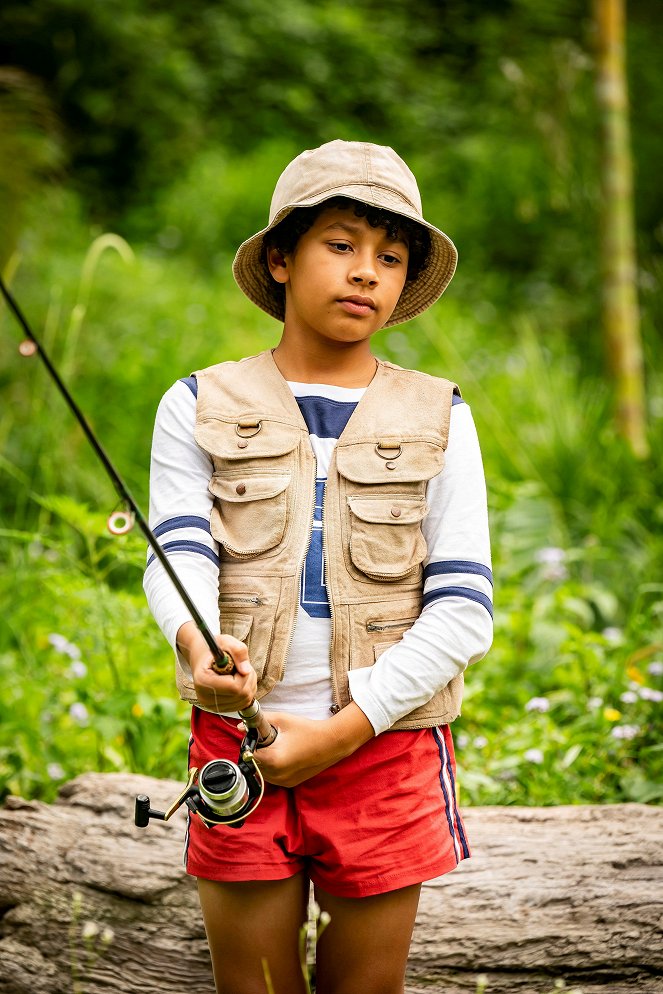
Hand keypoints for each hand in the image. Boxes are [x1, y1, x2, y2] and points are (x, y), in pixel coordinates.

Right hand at [176, 622, 256, 712]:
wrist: (200, 656)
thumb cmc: (213, 648)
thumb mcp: (226, 641)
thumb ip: (239, 651)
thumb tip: (246, 671)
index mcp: (203, 680)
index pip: (234, 687)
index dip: (243, 675)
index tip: (239, 664)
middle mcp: (204, 697)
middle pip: (241, 695)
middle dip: (248, 678)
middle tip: (241, 666)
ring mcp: (211, 705)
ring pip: (244, 700)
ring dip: (249, 684)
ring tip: (239, 671)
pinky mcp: (218, 709)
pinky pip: (242, 704)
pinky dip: (246, 691)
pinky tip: (239, 680)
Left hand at [253, 703, 373, 787]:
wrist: (331, 743)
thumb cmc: (306, 729)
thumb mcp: (281, 720)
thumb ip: (259, 722)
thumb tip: (240, 726)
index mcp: (273, 759)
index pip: (249, 754)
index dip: (250, 743)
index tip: (256, 735)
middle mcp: (277, 775)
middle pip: (254, 763)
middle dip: (257, 751)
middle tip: (267, 739)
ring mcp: (283, 782)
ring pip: (261, 772)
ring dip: (263, 760)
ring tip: (277, 747)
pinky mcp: (289, 784)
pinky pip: (272, 776)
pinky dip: (272, 766)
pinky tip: (283, 755)